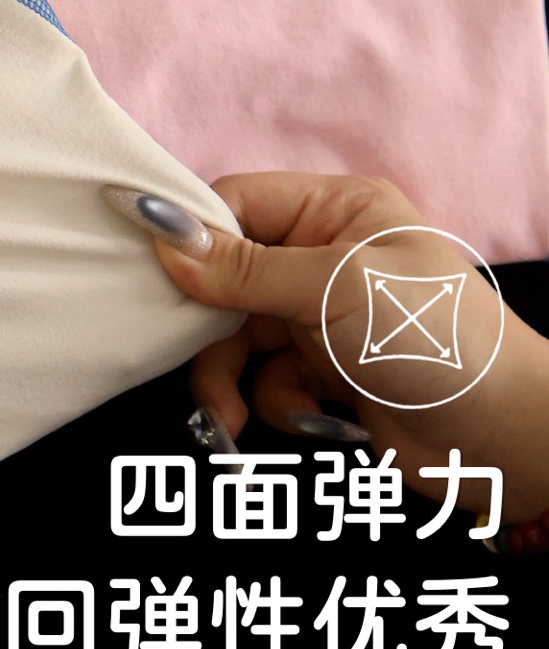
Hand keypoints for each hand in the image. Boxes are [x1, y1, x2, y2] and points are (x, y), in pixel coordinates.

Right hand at [109, 172, 548, 520]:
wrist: (502, 443)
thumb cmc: (437, 339)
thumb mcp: (336, 289)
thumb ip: (244, 268)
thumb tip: (162, 232)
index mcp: (336, 210)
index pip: (237, 205)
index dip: (191, 236)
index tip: (146, 267)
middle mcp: (324, 257)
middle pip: (224, 278)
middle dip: (204, 327)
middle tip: (183, 356)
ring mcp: (321, 317)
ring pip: (234, 338)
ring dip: (225, 379)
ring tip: (229, 419)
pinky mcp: (322, 373)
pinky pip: (262, 381)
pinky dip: (273, 404)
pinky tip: (312, 420)